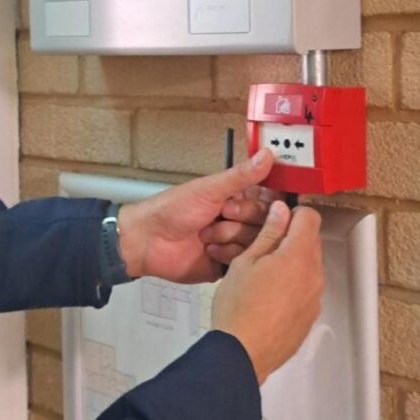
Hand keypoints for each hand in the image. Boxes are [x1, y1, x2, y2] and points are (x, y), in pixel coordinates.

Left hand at [116, 149, 277, 282]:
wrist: (148, 241)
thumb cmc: (175, 208)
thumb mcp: (209, 189)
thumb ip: (241, 175)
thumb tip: (268, 153)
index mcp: (238, 198)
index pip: (270, 200)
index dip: (265, 203)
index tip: (253, 199)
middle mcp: (241, 221)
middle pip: (266, 223)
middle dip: (240, 219)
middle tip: (219, 214)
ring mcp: (236, 244)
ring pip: (256, 243)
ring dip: (229, 237)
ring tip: (205, 235)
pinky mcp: (229, 265)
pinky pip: (245, 262)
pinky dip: (226, 255)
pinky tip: (208, 251)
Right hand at [211, 201, 323, 384]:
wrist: (242, 354)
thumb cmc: (238, 307)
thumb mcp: (245, 261)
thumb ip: (268, 233)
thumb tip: (280, 212)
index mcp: (298, 256)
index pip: (310, 217)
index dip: (292, 213)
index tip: (275, 220)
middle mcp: (314, 275)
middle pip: (311, 241)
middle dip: (291, 237)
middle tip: (262, 245)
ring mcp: (314, 298)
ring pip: (309, 266)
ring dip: (291, 262)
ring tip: (262, 273)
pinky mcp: (310, 316)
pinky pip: (306, 290)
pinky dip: (292, 285)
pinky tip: (268, 295)